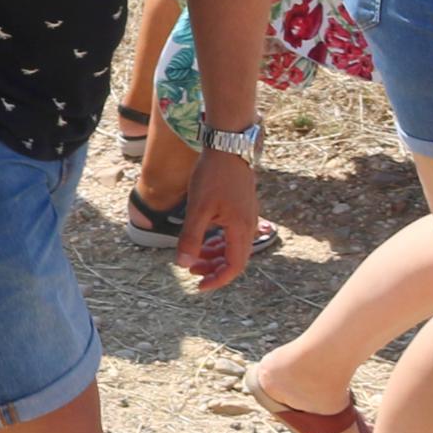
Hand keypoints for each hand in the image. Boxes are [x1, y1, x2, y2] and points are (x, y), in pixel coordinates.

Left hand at [173, 149, 259, 292]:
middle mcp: (248, 225)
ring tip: (193, 258)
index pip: (235, 266)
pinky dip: (218, 241)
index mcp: (240, 229)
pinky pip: (232, 234)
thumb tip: (184, 264)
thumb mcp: (198, 208)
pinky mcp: (241, 208)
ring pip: (233, 246)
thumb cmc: (213, 175)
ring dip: (214, 255)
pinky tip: (203, 240)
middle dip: (213, 268)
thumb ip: (191, 238)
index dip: (218, 279)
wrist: (228, 145)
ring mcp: (247, 216)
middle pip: (235, 258)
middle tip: (191, 271)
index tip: (199, 286)